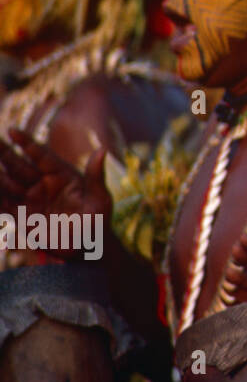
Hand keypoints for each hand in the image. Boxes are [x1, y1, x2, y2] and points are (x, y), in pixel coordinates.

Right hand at [0, 130, 111, 256]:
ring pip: (6, 182)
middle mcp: (43, 184)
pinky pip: (2, 203)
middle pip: (19, 165)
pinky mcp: (21, 216)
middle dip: (3, 152)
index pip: (41, 155)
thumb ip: (95, 176)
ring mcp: (30, 199)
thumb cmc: (98, 223)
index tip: (12, 130)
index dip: (26, 143)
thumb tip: (101, 150)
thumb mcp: (100, 200)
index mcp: (62, 175)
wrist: (87, 250)